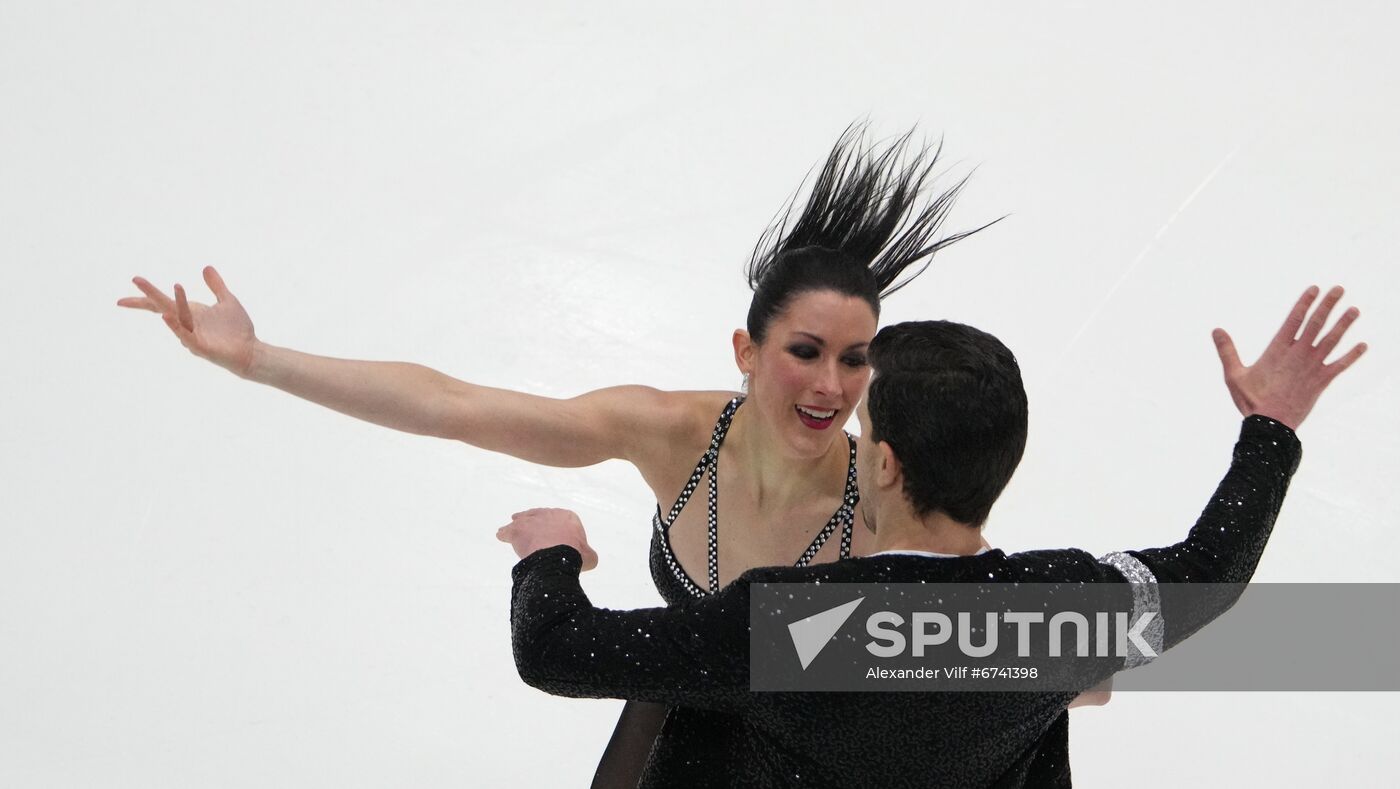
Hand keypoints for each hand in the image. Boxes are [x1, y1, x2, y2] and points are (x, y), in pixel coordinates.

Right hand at [117, 266, 258, 376]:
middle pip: (164, 307)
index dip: (147, 293)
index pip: (163, 302)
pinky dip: (176, 327)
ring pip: (180, 317)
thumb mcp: (227, 301)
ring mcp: (192, 336)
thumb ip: (216, 286)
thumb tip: (206, 267)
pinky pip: (185, 336)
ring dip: (178, 303)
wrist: (251, 351)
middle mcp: (187, 323)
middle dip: (149, 294)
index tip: (133, 280)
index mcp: (191, 311)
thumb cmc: (238, 329)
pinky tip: (168, 317)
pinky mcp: (200, 348)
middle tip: (136, 279)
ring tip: (178, 285)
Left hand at [496, 508, 598, 570]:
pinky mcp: (517, 529)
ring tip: (512, 527)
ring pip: (522, 520)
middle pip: (540, 516)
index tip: (554, 536)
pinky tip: (501, 535)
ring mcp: (531, 520)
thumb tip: (589, 557)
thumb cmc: (575, 555)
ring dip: (518, 524)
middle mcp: (548, 514)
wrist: (556, 555)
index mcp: (568, 516)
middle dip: (535, 521)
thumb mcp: (589, 556)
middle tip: (528, 526)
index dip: (556, 528)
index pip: (561, 519)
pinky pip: (508, 531)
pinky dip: (505, 534)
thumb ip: (588, 554)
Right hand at [1212, 285, 1366, 429]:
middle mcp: (1298, 355)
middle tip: (1339, 289)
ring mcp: (1312, 367)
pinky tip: (1363, 346)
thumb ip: (1227, 351)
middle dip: (1328, 305)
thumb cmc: (1251, 401)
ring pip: (1331, 341)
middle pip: (1316, 324)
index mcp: (1278, 350)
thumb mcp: (1233, 375)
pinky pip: (1340, 365)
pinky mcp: (1321, 381)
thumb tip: (1216, 330)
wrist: (1271, 425)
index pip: (1294, 320)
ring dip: (1344, 324)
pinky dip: (1352, 355)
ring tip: (1354, 310)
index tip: (1314, 289)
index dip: (1305, 302)